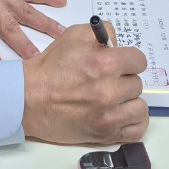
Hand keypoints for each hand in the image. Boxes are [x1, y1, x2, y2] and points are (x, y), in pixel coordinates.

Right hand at [21, 21, 148, 144]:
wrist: (29, 98)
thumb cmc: (50, 68)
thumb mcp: (74, 35)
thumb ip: (103, 33)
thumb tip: (118, 44)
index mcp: (105, 64)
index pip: (139, 60)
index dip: (128, 60)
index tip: (119, 63)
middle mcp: (110, 91)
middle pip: (137, 83)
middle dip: (124, 79)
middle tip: (107, 80)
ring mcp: (108, 116)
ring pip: (139, 106)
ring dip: (128, 101)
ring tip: (113, 98)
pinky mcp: (105, 134)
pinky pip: (137, 130)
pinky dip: (133, 122)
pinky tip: (122, 114)